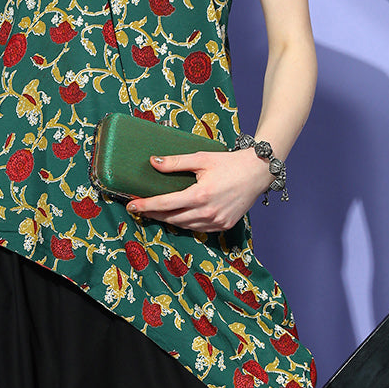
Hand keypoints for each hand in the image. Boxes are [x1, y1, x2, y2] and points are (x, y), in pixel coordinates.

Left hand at [126, 148, 270, 232]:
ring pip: (184, 226)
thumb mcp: (201, 158)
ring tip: (155, 212)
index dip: (146, 205)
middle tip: (139, 209)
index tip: (131, 206)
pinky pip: (198, 229)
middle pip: (171, 218)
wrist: (257, 172)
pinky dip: (186, 224)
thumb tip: (153, 162)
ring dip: (168, 220)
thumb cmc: (229, 163)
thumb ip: (176, 162)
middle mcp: (207, 212)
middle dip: (153, 214)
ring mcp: (216, 222)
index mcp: (200, 195)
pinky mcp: (224, 226)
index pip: (165, 204)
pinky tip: (178, 216)